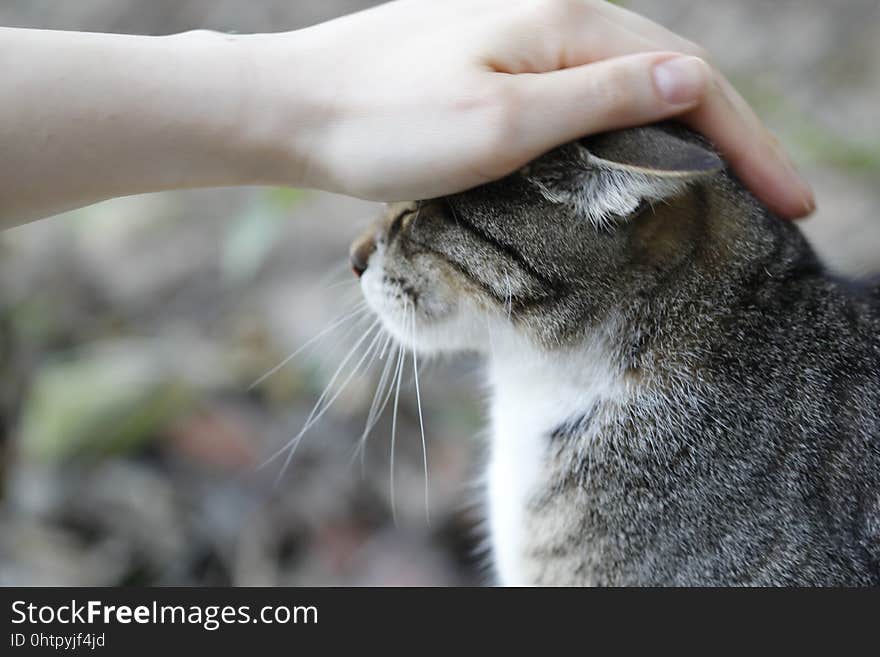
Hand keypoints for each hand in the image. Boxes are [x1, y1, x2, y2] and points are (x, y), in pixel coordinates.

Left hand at [254, 0, 812, 217]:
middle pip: (670, 73)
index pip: (691, 79)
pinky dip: (628, 125)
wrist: (296, 109)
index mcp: (566, 24)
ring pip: (629, 81)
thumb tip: (693, 83)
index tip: (792, 203)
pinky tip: (639, 155)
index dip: (750, 143)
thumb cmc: (385, 123)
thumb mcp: (501, 123)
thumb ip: (600, 99)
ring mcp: (523, 35)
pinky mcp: (496, 60)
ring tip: (727, 185)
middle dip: (732, 137)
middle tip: (776, 199)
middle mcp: (553, 15)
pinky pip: (584, 90)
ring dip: (684, 131)